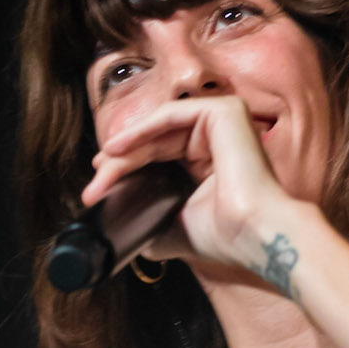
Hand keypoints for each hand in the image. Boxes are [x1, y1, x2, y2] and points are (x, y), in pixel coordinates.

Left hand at [81, 95, 299, 276]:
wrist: (255, 235)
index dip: (126, 168)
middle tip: (93, 185)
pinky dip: (142, 129)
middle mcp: (218, 136)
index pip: (158, 156)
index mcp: (210, 159)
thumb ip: (154, 221)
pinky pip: (171, 114)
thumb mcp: (177, 227)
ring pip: (159, 130)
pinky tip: (118, 148)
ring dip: (124, 150)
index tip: (98, 186)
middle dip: (119, 163)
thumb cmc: (227, 236)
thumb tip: (130, 236)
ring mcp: (223, 119)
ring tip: (100, 172)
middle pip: (155, 142)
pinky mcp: (224, 111)